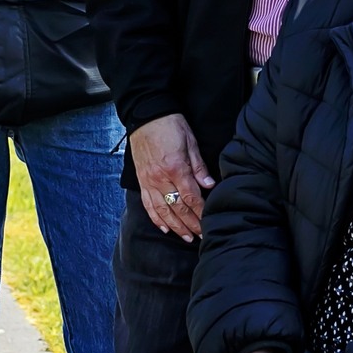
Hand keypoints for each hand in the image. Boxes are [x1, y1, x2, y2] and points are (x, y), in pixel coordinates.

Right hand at [130, 113, 215, 238]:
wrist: (146, 114)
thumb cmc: (171, 125)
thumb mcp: (191, 142)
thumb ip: (199, 167)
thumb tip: (210, 186)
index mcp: (175, 168)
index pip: (191, 197)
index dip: (201, 213)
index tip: (210, 224)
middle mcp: (160, 178)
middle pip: (178, 208)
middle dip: (191, 225)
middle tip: (202, 237)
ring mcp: (149, 180)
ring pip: (162, 210)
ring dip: (176, 226)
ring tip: (187, 238)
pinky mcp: (142, 179)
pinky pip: (148, 204)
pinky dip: (156, 218)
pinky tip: (164, 227)